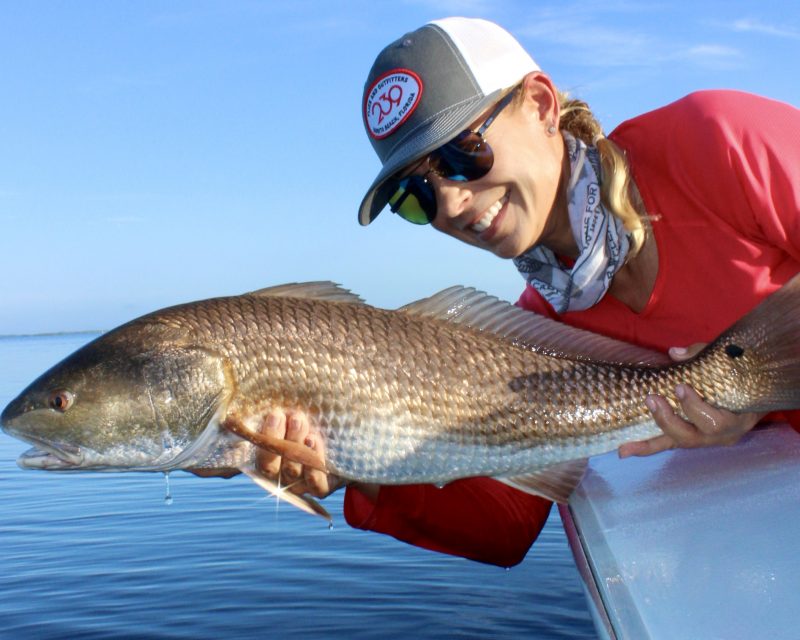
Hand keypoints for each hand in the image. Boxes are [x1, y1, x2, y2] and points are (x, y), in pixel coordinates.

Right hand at [256, 409, 346, 498]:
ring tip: (299, 421)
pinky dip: (312, 462)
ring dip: (294, 444)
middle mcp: (279, 476)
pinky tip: (313, 441)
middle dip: (273, 438)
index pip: (249, 457)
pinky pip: (314, 483)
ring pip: (291, 470)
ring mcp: (298, 485)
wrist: (341, 440)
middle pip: (269, 466)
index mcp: (265, 459)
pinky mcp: (320, 488)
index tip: (256, 418)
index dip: (253, 440)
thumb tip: (255, 399)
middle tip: (279, 415)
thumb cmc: (307, 421)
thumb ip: (273, 412)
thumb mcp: (288, 414)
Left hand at [618, 343, 764, 457]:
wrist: (752, 394)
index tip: (679, 387)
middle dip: (668, 419)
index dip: (694, 407)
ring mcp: (704, 439)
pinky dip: (645, 447)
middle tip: (652, 399)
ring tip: (628, 440)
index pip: (715, 422)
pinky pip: (666, 444)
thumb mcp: (726, 363)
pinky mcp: (688, 439)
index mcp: (736, 420)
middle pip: (692, 437)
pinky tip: (624, 451)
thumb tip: (674, 353)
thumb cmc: (738, 377)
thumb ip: (701, 356)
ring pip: (677, 442)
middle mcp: (720, 435)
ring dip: (651, 440)